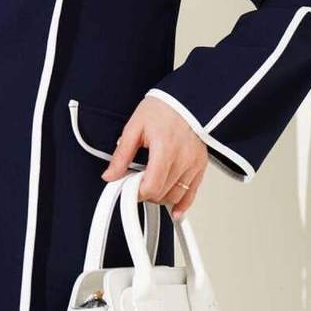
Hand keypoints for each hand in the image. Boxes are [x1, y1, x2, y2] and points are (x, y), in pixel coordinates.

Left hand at [99, 95, 208, 219]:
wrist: (187, 99)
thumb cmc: (163, 108)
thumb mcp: (135, 127)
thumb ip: (122, 154)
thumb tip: (110, 175)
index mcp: (165, 149)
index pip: (151, 186)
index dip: (136, 192)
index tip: (128, 187)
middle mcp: (182, 159)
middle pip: (162, 194)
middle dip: (146, 193)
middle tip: (136, 183)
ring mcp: (194, 164)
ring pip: (176, 196)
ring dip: (161, 197)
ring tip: (151, 185)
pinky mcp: (200, 166)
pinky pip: (192, 193)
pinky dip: (182, 204)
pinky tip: (175, 210)